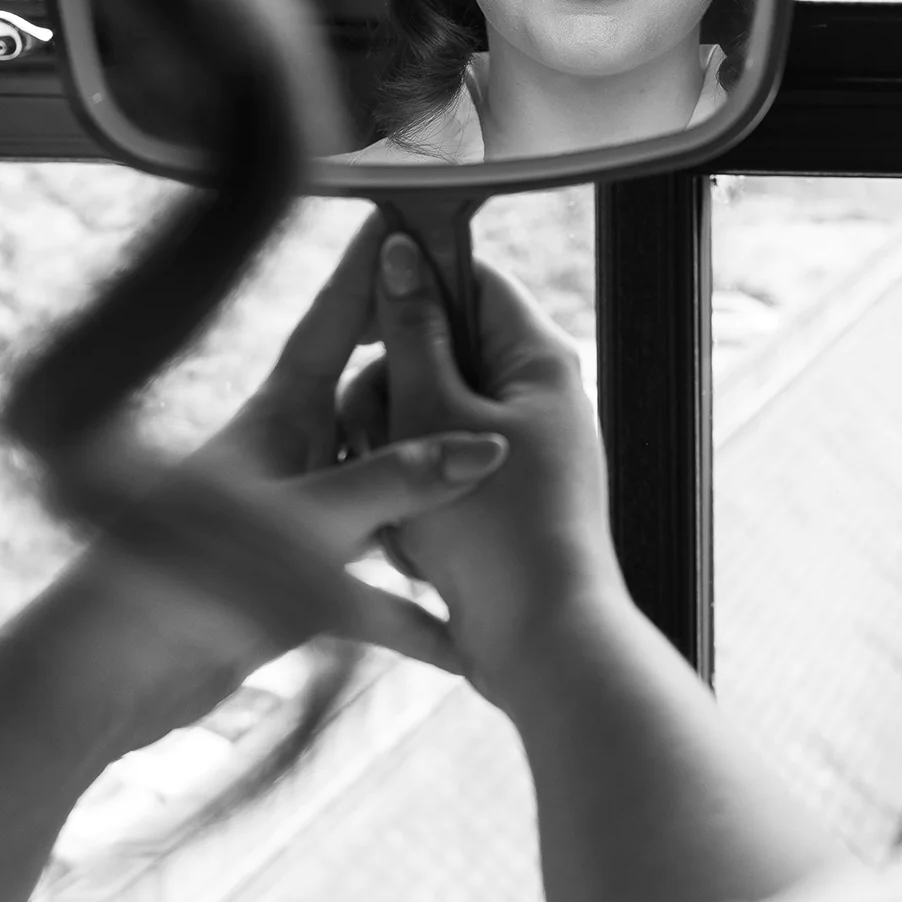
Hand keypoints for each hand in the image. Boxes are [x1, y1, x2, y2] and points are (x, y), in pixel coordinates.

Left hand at [60, 215, 508, 748]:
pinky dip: (412, 615)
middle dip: (425, 378)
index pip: (334, 324)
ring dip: (431, 499)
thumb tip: (485, 447)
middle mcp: (290, 462)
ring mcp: (295, 526)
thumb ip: (393, 483)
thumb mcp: (305, 518)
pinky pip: (372, 598)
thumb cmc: (182, 576)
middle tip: (487, 348)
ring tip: (497, 480)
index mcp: (276, 418)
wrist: (108, 673)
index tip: (408, 217)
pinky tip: (461, 636)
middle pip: (373, 406)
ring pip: (382, 499)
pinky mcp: (296, 593)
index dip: (369, 271)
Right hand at [337, 230, 627, 702]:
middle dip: (389, 398)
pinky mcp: (496, 499)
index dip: (410, 284)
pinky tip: (416, 546)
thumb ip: (411, 335)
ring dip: (394, 458)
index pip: (471, 277)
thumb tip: (400, 254)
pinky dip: (415, 502)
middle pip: (434, 352)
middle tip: (376, 439)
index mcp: (537, 358)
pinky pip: (434, 473)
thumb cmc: (497, 532)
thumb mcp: (433, 418)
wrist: (541, 647)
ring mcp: (516, 449)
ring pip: (421, 418)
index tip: (360, 318)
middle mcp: (534, 396)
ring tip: (401, 509)